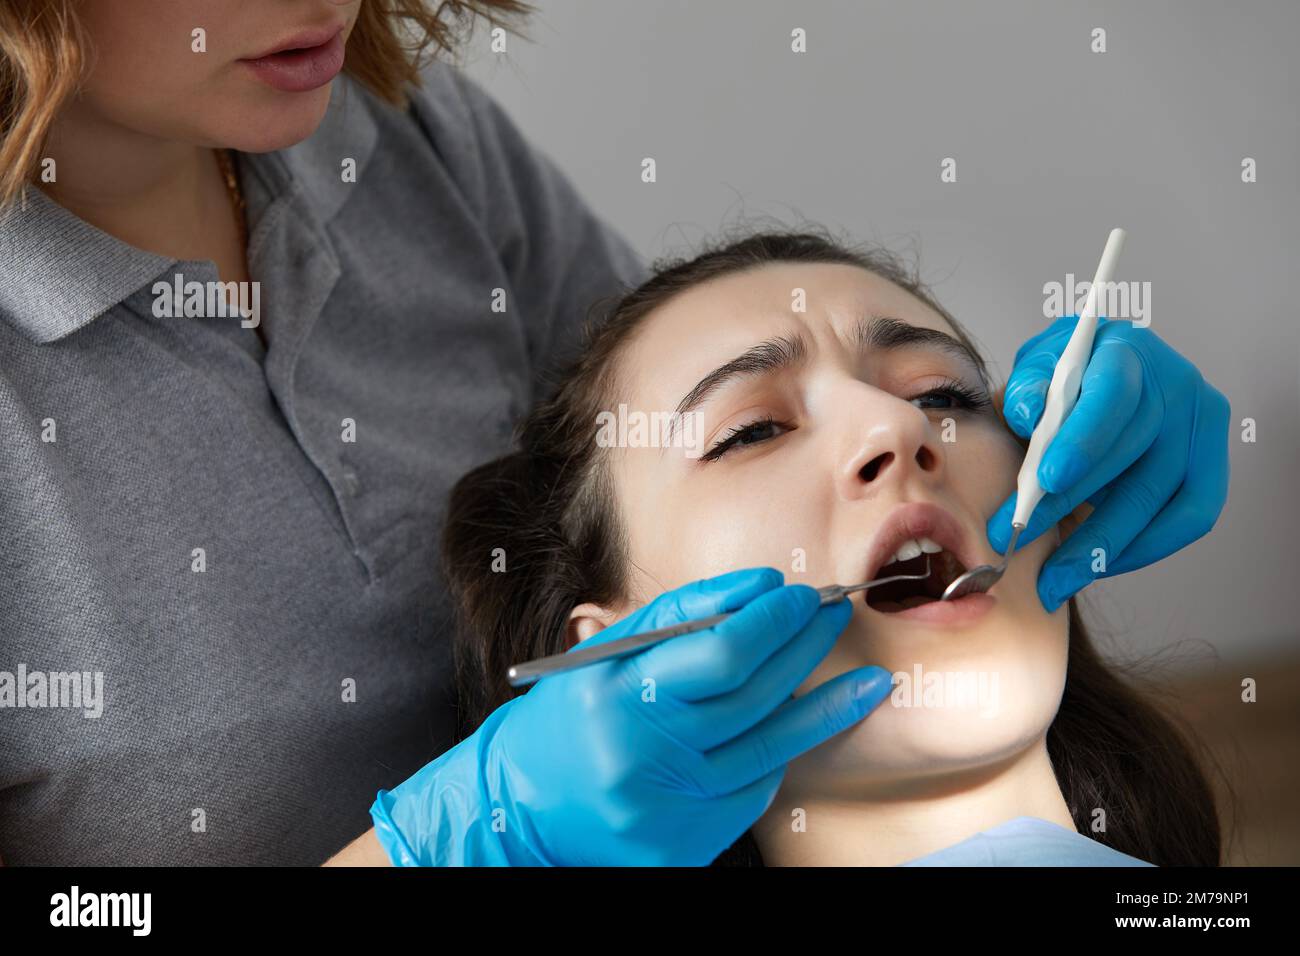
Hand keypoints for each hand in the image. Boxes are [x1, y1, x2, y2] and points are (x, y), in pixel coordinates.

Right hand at [370, 568, 892, 864]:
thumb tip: (758, 586)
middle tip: (830, 614)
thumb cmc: (569, 717)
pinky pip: (752, 792)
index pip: (720, 652)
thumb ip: (681, 614)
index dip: (771, 621)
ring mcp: (667, 809)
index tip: (797, 595)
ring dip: (825, 708)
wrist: (521, 809)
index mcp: (616, 696)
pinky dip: (777, 755)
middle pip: (754, 696)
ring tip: (866, 679)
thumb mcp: (607, 654)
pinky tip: (800, 728)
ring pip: (770, 749)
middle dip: (802, 647)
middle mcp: (643, 756)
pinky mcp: (683, 848)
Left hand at [990, 315, 1230, 611]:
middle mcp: (1176, 386)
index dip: (1082, 439)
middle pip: (1131, 456)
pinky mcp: (1210, 465)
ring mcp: (1200, 427)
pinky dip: (1142, 549)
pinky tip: (1097, 566)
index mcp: (1128, 353)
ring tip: (1053, 577)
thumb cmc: (1065, 375)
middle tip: (1017, 538)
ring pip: (1156, 497)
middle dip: (1067, 506)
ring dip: (1099, 545)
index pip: (1112, 396)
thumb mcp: (1037, 368)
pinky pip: (1189, 519)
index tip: (1045, 480)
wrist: (1104, 375)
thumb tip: (1028, 413)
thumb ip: (1028, 388)